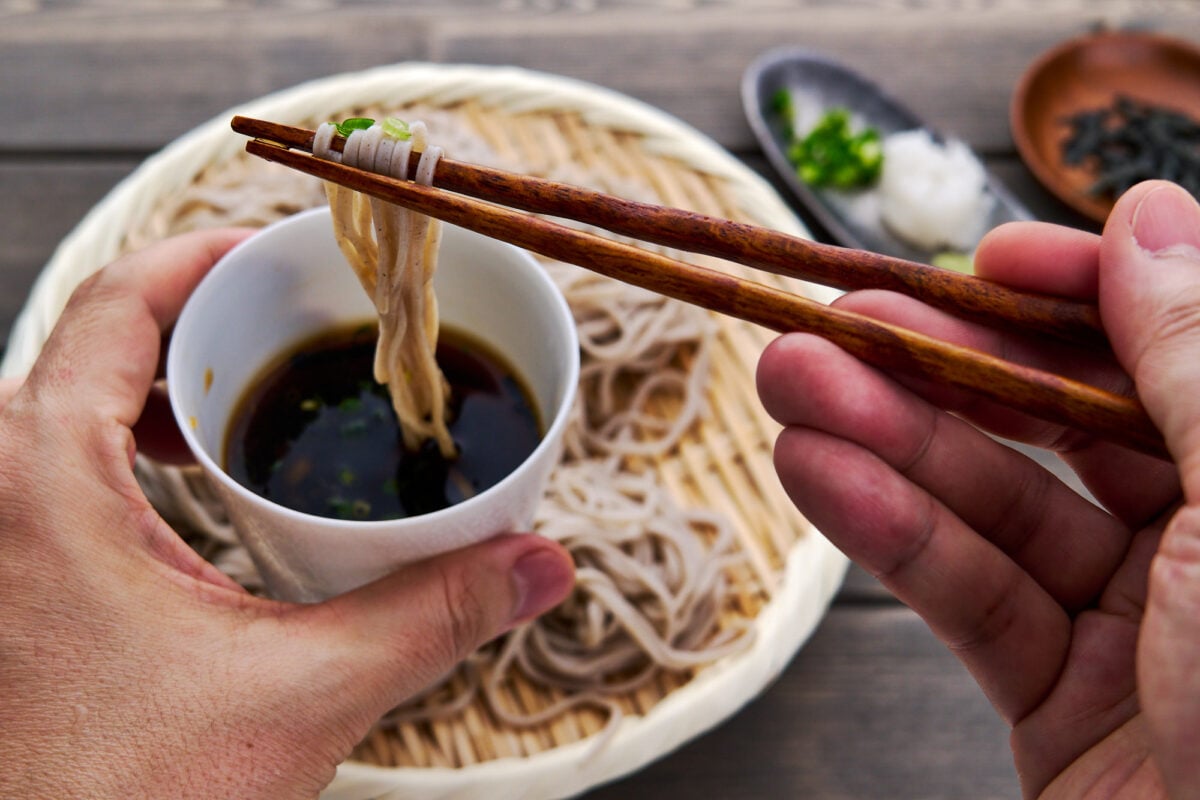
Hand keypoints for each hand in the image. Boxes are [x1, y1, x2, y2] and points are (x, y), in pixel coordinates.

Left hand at [0, 229, 574, 798]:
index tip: (285, 253)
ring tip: (260, 401)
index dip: (209, 255)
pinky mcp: (14, 579)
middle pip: (104, 345)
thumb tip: (538, 564)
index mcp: (38, 474)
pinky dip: (139, 452)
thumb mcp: (300, 694)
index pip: (120, 300)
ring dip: (173, 391)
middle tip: (298, 328)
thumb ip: (432, 617)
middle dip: (210, 327)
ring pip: (80, 408)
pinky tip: (202, 490)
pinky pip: (66, 469)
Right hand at [757, 181, 1199, 797]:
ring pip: (997, 510)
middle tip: (834, 321)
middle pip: (1062, 427)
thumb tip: (1147, 218)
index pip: (1172, 352)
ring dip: (886, 443)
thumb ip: (1196, 362)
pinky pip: (972, 600)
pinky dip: (890, 537)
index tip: (990, 261)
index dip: (1080, 295)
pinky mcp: (1061, 699)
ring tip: (792, 385)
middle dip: (942, 367)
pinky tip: (819, 474)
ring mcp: (1135, 624)